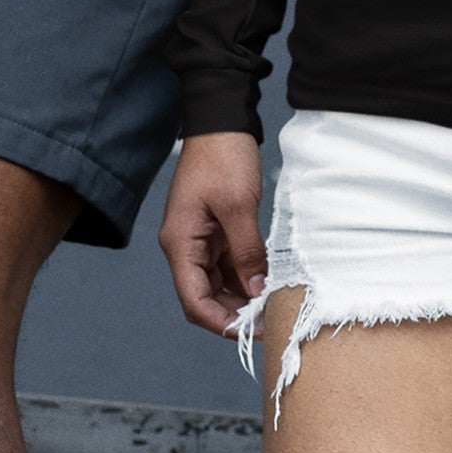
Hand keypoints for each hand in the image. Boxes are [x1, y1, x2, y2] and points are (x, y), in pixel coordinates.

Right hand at [158, 131, 266, 335]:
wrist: (221, 120)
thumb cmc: (223, 157)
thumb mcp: (238, 206)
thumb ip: (247, 252)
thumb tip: (257, 291)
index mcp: (180, 243)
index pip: (194, 300)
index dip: (220, 322)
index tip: (250, 333)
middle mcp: (184, 245)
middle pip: (203, 297)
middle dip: (233, 314)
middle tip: (268, 323)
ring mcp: (198, 238)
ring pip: (216, 283)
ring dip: (241, 297)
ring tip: (271, 307)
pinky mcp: (213, 230)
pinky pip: (226, 264)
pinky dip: (245, 276)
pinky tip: (267, 283)